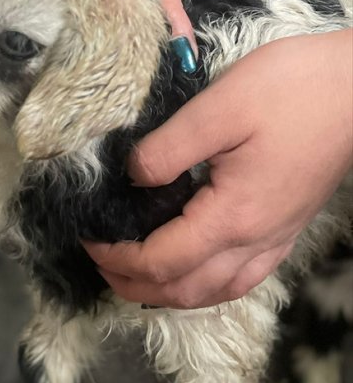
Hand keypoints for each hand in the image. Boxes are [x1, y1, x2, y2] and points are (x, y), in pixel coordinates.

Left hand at [84, 31, 352, 307]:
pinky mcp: (287, 228)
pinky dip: (204, 284)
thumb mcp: (220, 106)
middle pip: (184, 291)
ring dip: (168, 292)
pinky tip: (192, 266)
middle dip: (134, 285)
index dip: (117, 259)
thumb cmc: (293, 89)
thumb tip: (133, 177)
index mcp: (233, 216)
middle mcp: (256, 240)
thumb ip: (168, 149)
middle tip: (100, 262)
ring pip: (214, 292)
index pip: (161, 262)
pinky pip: (241, 277)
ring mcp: (276, 239)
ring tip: (135, 272)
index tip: (88, 239)